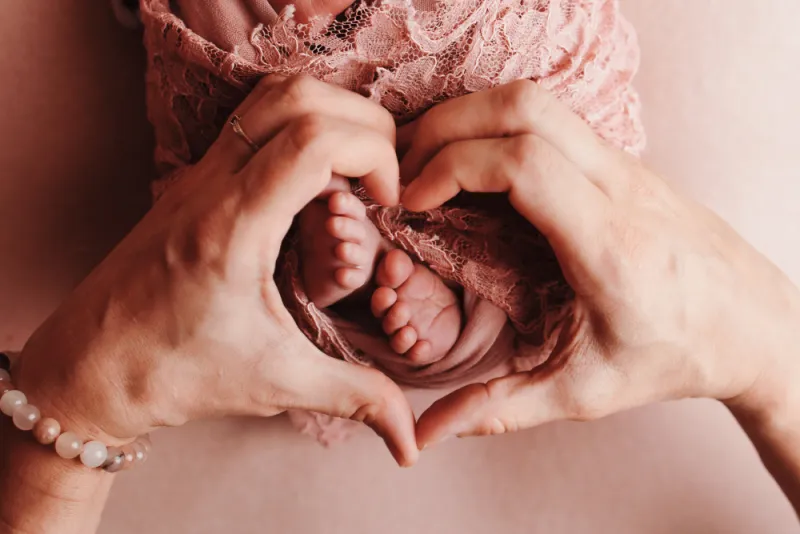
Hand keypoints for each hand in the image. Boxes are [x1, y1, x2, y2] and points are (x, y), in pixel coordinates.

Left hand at [14, 75, 417, 465]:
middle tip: (381, 179)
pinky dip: (298, 127)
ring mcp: (197, 174)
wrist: (91, 365)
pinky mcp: (193, 179)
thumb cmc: (174, 371)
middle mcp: (212, 184)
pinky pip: (252, 120)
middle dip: (362, 124)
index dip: (374, 154)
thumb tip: (410, 438)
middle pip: (298, 96)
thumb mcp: (276, 383)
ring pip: (271, 96)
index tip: (387, 203)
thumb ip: (355, 398)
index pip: (315, 138)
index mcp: (234, 226)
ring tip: (352, 174)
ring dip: (327, 115)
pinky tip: (314, 185)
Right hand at [398, 81, 799, 447]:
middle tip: (406, 169)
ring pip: (535, 100)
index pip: (522, 162)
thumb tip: (430, 433)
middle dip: (446, 125)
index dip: (452, 166)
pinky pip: (549, 118)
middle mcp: (618, 187)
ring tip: (430, 161)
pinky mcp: (622, 162)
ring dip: (469, 117)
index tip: (413, 200)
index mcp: (607, 242)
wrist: (755, 324)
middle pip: (521, 107)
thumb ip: (501, 410)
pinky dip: (496, 126)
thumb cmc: (676, 356)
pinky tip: (476, 169)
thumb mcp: (584, 392)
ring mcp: (624, 165)